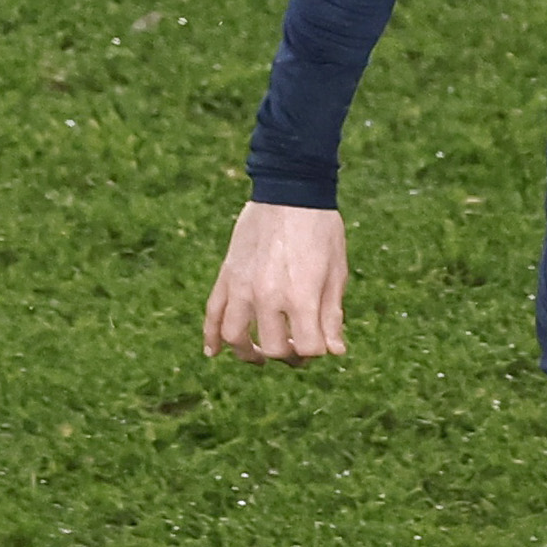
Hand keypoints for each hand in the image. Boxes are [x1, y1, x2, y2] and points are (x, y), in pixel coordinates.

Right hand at [204, 202, 349, 362]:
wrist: (290, 191)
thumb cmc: (321, 230)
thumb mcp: (337, 272)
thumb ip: (332, 314)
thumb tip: (335, 351)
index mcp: (301, 297)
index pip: (309, 348)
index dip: (318, 351)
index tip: (322, 342)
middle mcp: (268, 296)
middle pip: (274, 347)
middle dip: (289, 354)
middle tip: (297, 349)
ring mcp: (243, 287)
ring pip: (235, 336)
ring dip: (248, 353)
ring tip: (260, 355)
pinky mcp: (227, 275)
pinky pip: (212, 312)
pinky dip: (210, 336)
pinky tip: (213, 352)